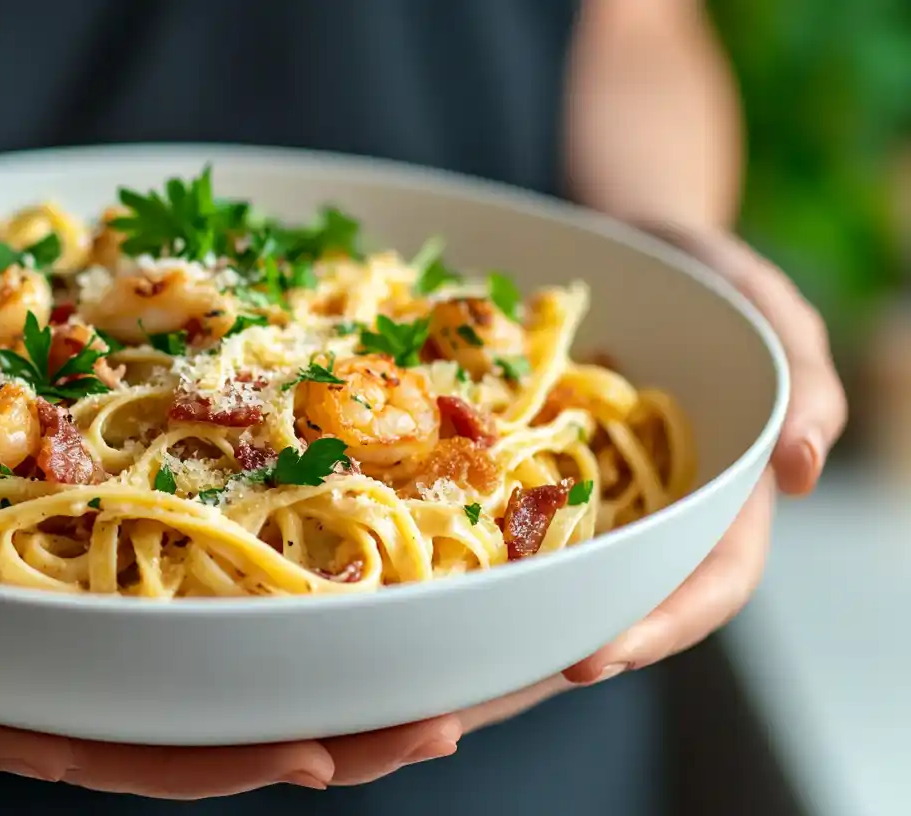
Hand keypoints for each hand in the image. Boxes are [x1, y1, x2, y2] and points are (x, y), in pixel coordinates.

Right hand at [0, 216, 460, 797]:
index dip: (96, 744)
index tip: (223, 758)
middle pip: (94, 722)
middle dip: (237, 745)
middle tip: (388, 736)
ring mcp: (1, 595)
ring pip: (151, 680)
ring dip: (286, 697)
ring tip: (424, 698)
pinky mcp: (57, 540)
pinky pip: (165, 601)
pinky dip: (259, 620)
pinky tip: (361, 619)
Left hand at [445, 225, 847, 730]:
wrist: (625, 246)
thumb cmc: (710, 282)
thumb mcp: (768, 314)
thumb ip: (801, 380)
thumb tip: (802, 468)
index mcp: (715, 505)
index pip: (703, 588)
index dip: (658, 628)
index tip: (595, 656)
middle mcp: (642, 521)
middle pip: (606, 608)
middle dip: (544, 655)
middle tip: (475, 690)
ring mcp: (579, 506)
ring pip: (538, 586)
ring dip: (483, 631)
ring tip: (417, 666)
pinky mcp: (519, 478)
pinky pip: (487, 528)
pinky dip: (446, 562)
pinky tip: (387, 589)